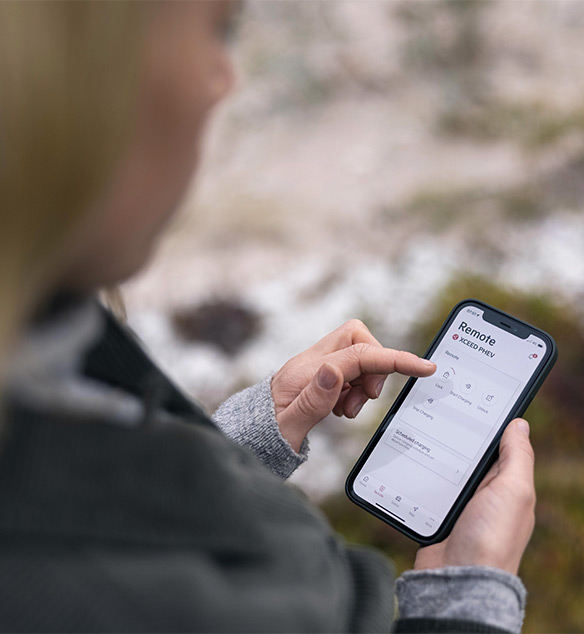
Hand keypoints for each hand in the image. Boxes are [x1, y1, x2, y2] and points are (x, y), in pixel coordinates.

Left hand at [271, 319, 435, 451]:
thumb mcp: (288, 426)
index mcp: (306, 371)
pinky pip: (350, 370)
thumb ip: (311, 400)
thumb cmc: (266, 433)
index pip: (358, 355)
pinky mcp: (320, 374)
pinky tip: (340, 408)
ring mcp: (316, 366)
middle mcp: (312, 361)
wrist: (251, 433)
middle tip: (365, 398)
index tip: (423, 367)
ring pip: (358, 356)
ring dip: (364, 382)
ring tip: (346, 409)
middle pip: (358, 339)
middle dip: (375, 365)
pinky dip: (355, 388)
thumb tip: (332, 370)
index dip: (393, 358)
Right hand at [414, 418, 535, 574]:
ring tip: (418, 427)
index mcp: (507, 484)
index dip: (489, 423)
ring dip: (433, 453)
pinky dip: (418, 473)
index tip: (472, 398)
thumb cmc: (491, 538)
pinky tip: (407, 459)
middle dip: (455, 435)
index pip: (499, 445)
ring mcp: (459, 503)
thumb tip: (520, 424)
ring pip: (444, 465)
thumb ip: (517, 457)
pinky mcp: (437, 512)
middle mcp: (484, 492)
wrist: (456, 580)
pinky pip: (426, 483)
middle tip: (439, 407)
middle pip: (467, 453)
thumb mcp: (513, 491)